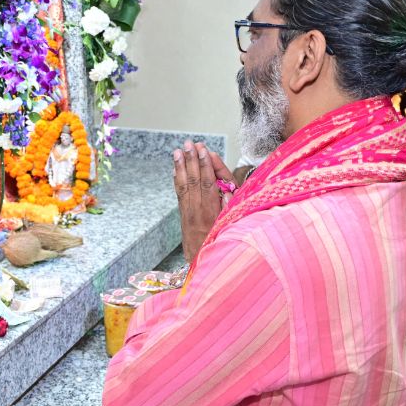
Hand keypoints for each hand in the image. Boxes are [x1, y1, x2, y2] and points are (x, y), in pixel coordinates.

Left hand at [173, 141, 229, 261]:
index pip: (208, 183)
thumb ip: (229, 208)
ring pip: (184, 184)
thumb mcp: (229, 227)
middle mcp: (197, 209)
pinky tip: (175, 168)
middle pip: (194, 180)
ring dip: (181, 166)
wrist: (201, 262)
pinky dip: (177, 179)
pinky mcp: (183, 214)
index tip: (204, 150)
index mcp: (210, 212)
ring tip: (178, 151)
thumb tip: (227, 190)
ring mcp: (188, 211)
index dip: (206, 165)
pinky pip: (179, 193)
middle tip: (189, 144)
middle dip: (192, 160)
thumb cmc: (219, 244)